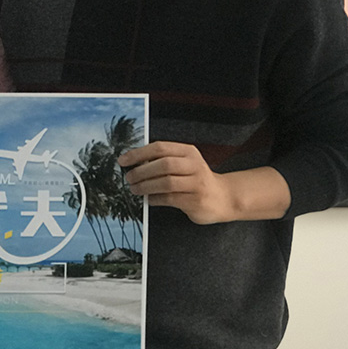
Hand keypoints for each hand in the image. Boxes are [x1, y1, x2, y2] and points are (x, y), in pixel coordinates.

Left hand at [118, 141, 232, 223]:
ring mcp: (196, 183)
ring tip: (135, 189)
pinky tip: (149, 199)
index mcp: (188, 152)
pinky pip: (170, 199)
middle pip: (163, 164)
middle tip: (129, 177)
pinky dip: (155, 199)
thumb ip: (164, 160)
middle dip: (141, 171)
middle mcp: (194, 165)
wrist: (224, 197)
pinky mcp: (196, 200)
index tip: (123, 160)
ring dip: (146, 186)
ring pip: (166, 182)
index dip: (138, 153)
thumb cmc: (197, 178)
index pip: (159, 148)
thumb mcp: (185, 162)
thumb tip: (133, 163)